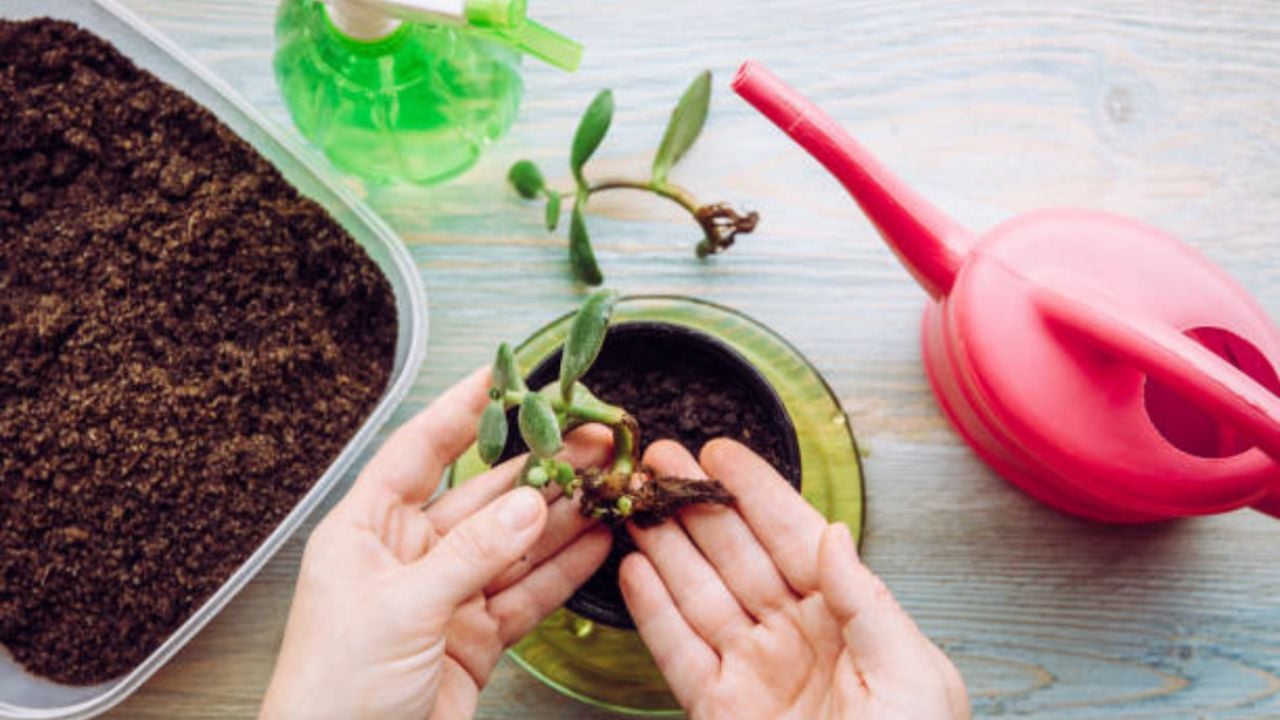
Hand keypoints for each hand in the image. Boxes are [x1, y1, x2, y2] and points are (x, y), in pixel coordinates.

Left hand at [260, 369, 611, 719]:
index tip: (505, 374)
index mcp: (367, 530)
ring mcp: (445, 596)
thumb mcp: (402, 609)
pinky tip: (596, 541)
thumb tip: (530, 504)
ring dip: (561, 515)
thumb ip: (472, 554)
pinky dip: (563, 569)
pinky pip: (526, 592)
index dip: (463, 410)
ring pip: (513, 543)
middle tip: (590, 436)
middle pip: (482, 495)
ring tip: (608, 481)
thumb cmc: (334, 692)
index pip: (421, 451)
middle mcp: (408, 555)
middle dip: (538, 465)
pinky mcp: (475, 638)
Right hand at [620, 439, 967, 719]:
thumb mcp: (912, 676)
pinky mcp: (715, 708)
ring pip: (698, 592)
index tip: (720, 452)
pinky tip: (632, 570)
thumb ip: (864, 600)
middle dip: (695, 503)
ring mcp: (751, 670)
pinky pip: (676, 650)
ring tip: (634, 501)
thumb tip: (832, 533)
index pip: (793, 537)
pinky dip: (651, 610)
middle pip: (735, 554)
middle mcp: (794, 634)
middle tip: (657, 458)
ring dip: (664, 544)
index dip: (755, 492)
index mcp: (848, 617)